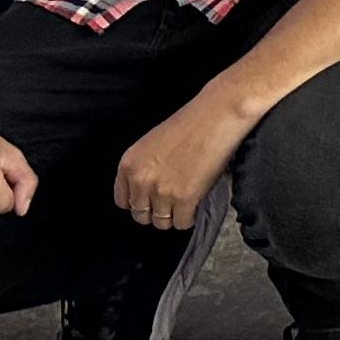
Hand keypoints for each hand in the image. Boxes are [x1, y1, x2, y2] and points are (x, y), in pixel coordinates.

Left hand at [115, 98, 252, 228]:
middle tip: (173, 199)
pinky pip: (182, 223)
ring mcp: (162, 191)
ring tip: (187, 199)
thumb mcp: (151, 144)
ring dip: (174, 215)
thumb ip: (143, 169)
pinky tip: (197, 201)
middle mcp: (140, 180)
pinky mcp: (185, 199)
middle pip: (141, 216)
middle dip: (156, 210)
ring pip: (161, 223)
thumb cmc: (189, 124)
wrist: (216, 116)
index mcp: (128, 165)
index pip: (123, 202)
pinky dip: (191, 217)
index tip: (152, 199)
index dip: (140, 202)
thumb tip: (147, 194)